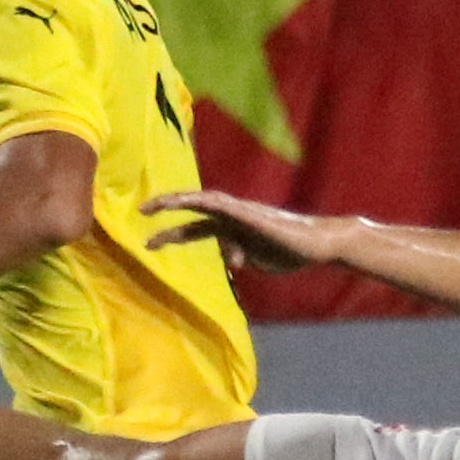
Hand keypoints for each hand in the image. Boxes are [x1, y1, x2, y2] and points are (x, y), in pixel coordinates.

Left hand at [141, 188, 355, 273]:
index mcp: (230, 228)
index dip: (171, 232)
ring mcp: (245, 214)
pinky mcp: (257, 217)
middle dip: (168, 208)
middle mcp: (233, 216)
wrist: (317, 244)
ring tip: (162, 203)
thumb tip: (231, 259)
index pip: (194, 227)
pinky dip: (214, 203)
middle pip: (195, 209)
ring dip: (185, 200)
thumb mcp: (255, 259)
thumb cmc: (286, 250)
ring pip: (209, 202)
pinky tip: (199, 201)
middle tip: (141, 210)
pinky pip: (232, 207)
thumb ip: (239, 256)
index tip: (147, 240)